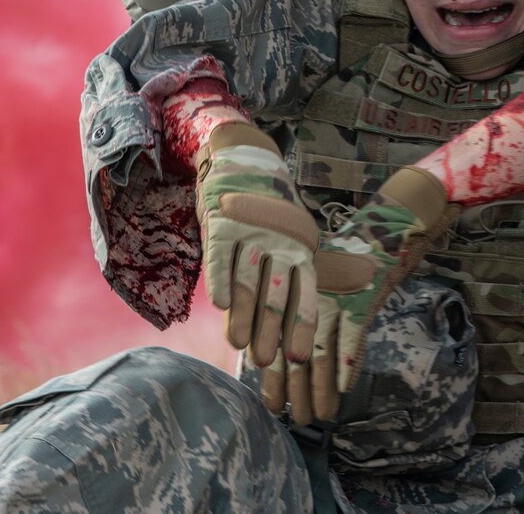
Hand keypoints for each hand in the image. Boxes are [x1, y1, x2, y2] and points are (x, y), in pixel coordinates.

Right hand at [195, 121, 318, 367]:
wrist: (245, 162)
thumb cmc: (269, 215)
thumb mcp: (291, 241)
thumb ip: (292, 279)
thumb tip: (301, 323)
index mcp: (301, 249)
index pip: (304, 292)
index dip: (301, 323)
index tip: (298, 358)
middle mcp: (280, 243)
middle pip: (275, 292)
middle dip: (271, 328)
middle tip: (266, 361)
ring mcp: (252, 233)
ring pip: (247, 278)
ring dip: (243, 312)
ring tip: (238, 344)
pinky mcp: (224, 223)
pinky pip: (222, 255)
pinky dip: (220, 277)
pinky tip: (218, 304)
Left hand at [259, 168, 456, 423]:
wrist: (382, 230)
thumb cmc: (347, 256)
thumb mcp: (317, 278)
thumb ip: (299, 310)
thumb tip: (282, 353)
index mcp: (293, 296)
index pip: (278, 342)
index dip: (275, 378)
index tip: (273, 405)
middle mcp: (307, 300)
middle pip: (295, 353)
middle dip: (296, 391)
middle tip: (296, 419)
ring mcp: (334, 301)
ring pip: (321, 353)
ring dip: (320, 388)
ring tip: (320, 415)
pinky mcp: (359, 302)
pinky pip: (351, 340)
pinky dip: (348, 365)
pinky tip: (344, 388)